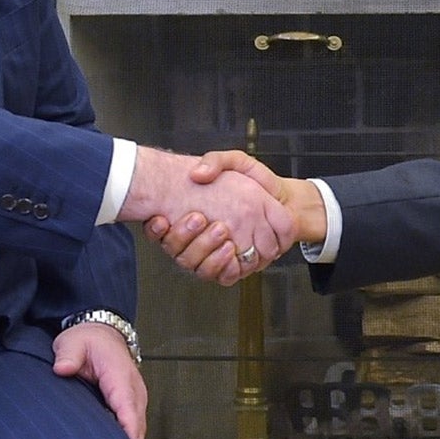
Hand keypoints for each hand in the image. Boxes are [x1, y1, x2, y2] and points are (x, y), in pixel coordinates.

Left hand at [52, 322, 147, 438]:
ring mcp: (136, 398)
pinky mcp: (132, 405)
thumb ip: (68, 355)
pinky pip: (134, 426)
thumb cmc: (88, 341)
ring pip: (138, 428)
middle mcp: (133, 390)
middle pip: (137, 424)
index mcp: (120, 376)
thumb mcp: (72, 342)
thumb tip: (62, 369)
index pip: (127, 406)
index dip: (128, 429)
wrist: (102, 334)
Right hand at [121, 146, 297, 286]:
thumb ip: (215, 162)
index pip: (159, 232)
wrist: (284, 199)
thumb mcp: (235, 163)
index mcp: (190, 218)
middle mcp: (198, 241)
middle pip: (178, 253)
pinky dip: (223, 266)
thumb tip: (196, 173)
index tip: (160, 219)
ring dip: (204, 250)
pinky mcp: (237, 267)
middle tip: (198, 218)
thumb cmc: (255, 182)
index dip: (155, 230)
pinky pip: (224, 276)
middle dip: (183, 237)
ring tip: (220, 230)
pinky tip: (229, 250)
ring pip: (199, 267)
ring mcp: (216, 256)